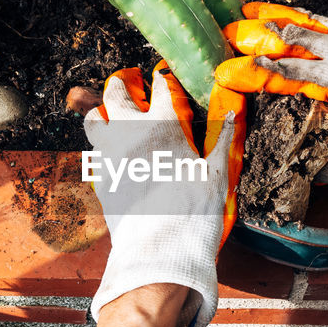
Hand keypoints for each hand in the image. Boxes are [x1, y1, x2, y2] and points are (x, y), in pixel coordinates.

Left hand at [83, 63, 241, 326]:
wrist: (159, 249)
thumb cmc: (193, 211)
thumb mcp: (216, 174)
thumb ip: (222, 141)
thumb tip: (233, 117)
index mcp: (163, 126)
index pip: (161, 89)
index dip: (163, 81)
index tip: (164, 78)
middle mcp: (130, 133)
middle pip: (116, 94)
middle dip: (121, 85)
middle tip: (126, 84)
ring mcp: (110, 154)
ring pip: (94, 120)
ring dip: (101, 113)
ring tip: (109, 115)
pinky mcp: (100, 178)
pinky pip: (94, 153)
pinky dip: (102, 148)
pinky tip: (113, 155)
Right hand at [215, 2, 327, 185]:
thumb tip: (312, 179)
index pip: (290, 67)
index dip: (259, 67)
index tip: (234, 65)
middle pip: (297, 35)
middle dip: (263, 33)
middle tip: (233, 28)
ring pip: (316, 23)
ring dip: (285, 18)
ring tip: (256, 9)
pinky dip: (312, 22)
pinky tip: (301, 21)